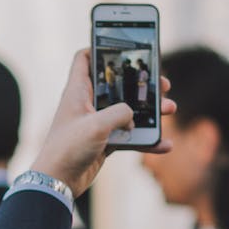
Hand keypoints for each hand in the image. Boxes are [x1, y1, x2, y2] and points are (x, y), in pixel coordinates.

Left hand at [31, 49, 175, 196]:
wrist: (58, 182)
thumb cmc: (68, 149)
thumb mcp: (97, 125)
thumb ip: (120, 112)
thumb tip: (132, 115)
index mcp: (78, 91)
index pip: (85, 58)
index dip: (99, 47)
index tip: (121, 46)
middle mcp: (87, 104)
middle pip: (117, 84)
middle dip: (141, 83)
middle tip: (161, 83)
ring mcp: (97, 123)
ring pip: (128, 110)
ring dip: (150, 111)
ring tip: (170, 109)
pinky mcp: (105, 141)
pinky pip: (130, 136)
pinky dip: (147, 139)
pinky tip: (164, 144)